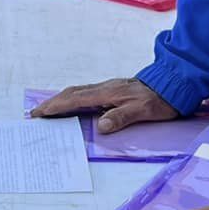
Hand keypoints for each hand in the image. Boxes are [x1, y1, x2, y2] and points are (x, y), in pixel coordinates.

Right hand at [28, 76, 179, 133]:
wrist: (174, 84)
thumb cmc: (160, 99)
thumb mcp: (144, 110)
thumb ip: (122, 117)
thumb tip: (101, 125)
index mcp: (108, 93)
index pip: (75, 99)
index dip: (56, 106)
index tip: (39, 113)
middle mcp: (104, 88)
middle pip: (71, 93)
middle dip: (52, 103)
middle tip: (35, 114)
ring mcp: (108, 88)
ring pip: (77, 92)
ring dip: (61, 101)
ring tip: (47, 111)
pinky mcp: (112, 90)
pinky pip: (86, 94)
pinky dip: (72, 100)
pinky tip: (71, 106)